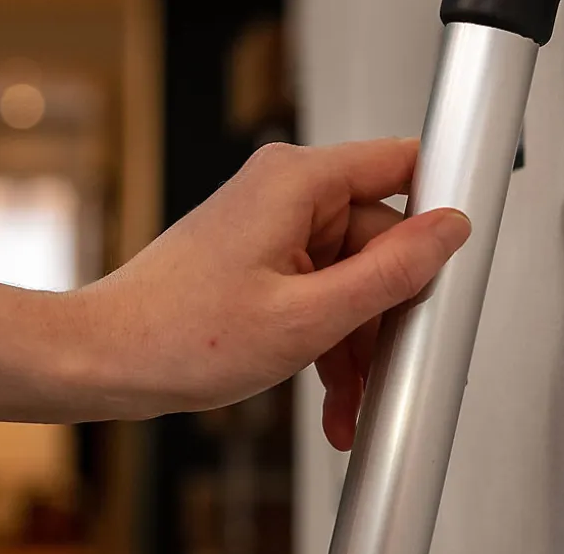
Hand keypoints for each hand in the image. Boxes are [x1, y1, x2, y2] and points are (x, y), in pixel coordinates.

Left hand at [70, 139, 469, 449]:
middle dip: (388, 308)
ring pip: (352, 273)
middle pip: (379, 237)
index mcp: (297, 180)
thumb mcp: (307, 316)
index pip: (400, 163)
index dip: (437, 203)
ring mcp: (273, 226)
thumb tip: (445, 231)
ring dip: (358, 339)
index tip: (457, 255)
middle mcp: (286, 193)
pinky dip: (329, 337)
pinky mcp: (263, 257)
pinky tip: (333, 393)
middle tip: (392, 364)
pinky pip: (320, 288)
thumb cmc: (177, 334)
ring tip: (352, 399)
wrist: (106, 358)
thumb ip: (390, 272)